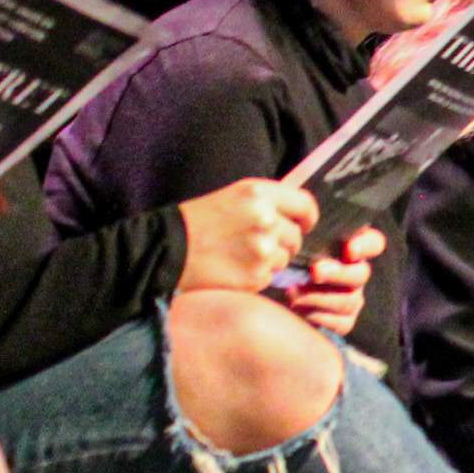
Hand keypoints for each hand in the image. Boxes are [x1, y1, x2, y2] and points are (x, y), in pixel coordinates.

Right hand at [177, 179, 316, 292]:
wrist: (166, 249)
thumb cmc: (198, 221)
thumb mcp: (234, 197)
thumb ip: (268, 203)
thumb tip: (299, 216)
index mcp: (259, 194)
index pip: (306, 205)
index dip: (307, 217)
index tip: (304, 224)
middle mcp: (265, 220)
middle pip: (296, 236)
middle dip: (282, 241)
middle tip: (254, 242)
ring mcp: (262, 250)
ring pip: (285, 258)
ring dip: (269, 260)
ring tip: (239, 254)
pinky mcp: (255, 276)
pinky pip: (270, 277)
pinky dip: (256, 276)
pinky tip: (233, 267)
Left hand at [282, 225, 382, 337]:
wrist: (271, 291)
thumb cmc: (284, 258)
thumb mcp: (293, 240)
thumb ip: (304, 231)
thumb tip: (302, 218)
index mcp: (350, 248)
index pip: (374, 243)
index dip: (366, 246)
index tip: (348, 249)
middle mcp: (356, 273)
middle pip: (361, 274)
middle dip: (337, 273)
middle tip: (314, 271)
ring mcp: (352, 298)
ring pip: (350, 300)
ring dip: (320, 297)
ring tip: (293, 293)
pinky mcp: (343, 321)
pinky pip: (342, 323)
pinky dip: (319, 317)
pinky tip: (298, 310)